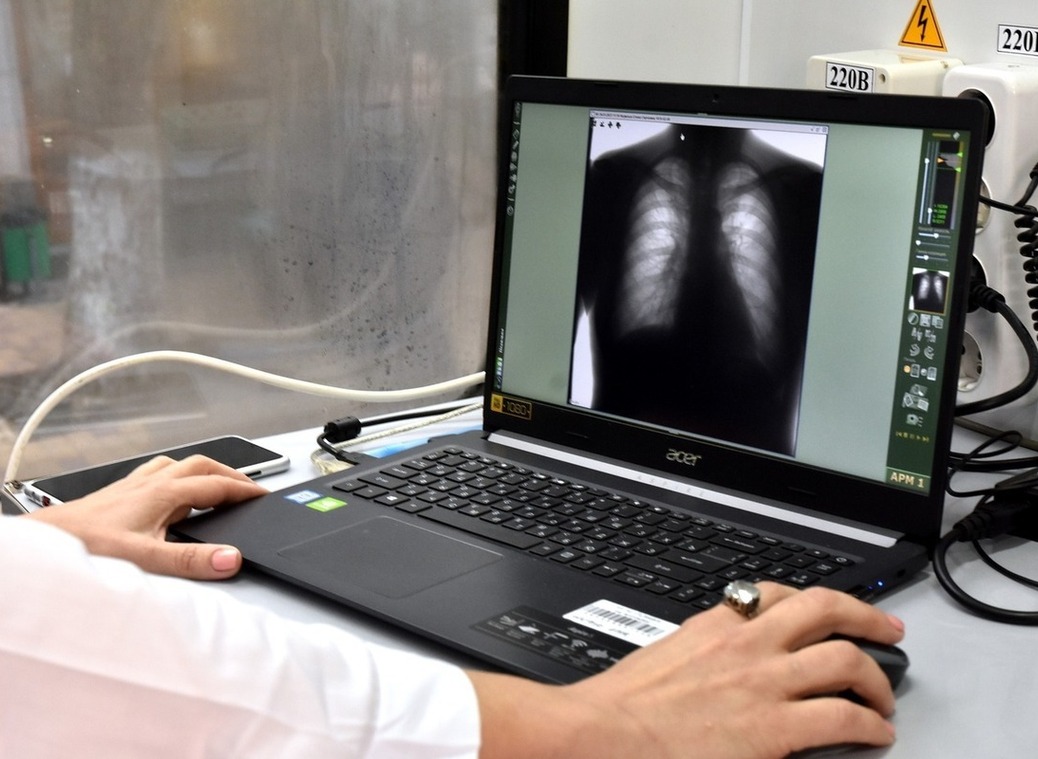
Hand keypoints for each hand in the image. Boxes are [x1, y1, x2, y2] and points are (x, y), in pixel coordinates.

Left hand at [24, 454, 267, 579]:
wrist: (44, 540)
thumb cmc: (85, 546)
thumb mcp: (147, 559)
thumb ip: (192, 561)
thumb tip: (231, 558)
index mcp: (164, 493)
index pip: (217, 485)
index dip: (245, 489)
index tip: (263, 495)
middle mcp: (150, 483)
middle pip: (202, 465)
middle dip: (230, 474)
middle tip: (248, 488)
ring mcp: (133, 484)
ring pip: (179, 465)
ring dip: (204, 471)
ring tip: (216, 483)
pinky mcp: (119, 492)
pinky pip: (158, 472)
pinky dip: (177, 476)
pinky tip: (170, 489)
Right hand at [470, 583, 904, 758]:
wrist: (603, 733)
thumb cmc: (622, 706)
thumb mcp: (664, 658)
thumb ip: (700, 651)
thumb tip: (713, 663)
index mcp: (717, 624)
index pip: (777, 594)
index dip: (813, 601)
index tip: (824, 610)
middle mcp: (747, 643)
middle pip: (825, 609)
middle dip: (866, 616)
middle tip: (887, 628)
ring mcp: (764, 682)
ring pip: (844, 659)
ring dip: (875, 677)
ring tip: (883, 696)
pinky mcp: (776, 726)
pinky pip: (843, 717)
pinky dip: (869, 724)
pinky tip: (875, 734)